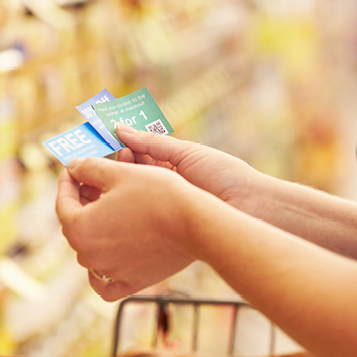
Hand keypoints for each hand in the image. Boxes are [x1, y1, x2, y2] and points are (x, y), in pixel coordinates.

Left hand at [56, 157, 196, 301]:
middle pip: (76, 227)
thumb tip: (74, 167)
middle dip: (81, 204)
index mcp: (80, 228)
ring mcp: (110, 272)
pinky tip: (109, 256)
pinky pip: (106, 284)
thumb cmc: (158, 195)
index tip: (73, 170)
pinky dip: (102, 272)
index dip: (67, 182)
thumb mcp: (119, 173)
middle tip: (92, 185)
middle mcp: (89, 255)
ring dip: (94, 231)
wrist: (195, 223)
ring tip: (109, 212)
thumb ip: (89, 168)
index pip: (63, 203)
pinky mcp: (131, 283)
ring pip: (90, 252)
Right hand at [115, 123, 261, 213]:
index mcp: (173, 167)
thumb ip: (152, 143)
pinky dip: (126, 204)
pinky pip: (139, 215)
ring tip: (113, 172)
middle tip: (110, 156)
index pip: (140, 155)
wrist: (250, 206)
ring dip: (121, 182)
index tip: (107, 140)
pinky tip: (116, 196)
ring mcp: (163, 208)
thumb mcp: (186, 153)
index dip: (123, 147)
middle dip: (119, 164)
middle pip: (133, 174)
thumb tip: (120, 128)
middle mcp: (165, 188)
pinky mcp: (162, 227)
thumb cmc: (225, 175)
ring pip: (132, 194)